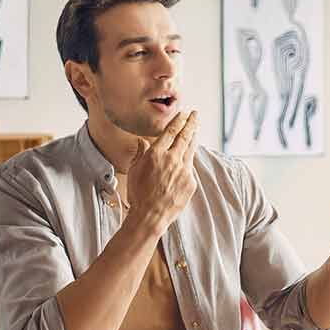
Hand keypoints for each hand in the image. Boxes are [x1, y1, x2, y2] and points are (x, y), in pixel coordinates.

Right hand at [126, 110, 198, 230]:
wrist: (150, 215)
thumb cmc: (138, 194)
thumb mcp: (134, 170)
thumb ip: (140, 153)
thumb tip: (141, 142)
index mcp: (156, 154)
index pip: (171, 132)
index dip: (179, 121)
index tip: (184, 114)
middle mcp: (172, 159)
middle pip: (185, 136)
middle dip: (191, 123)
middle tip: (195, 114)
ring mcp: (183, 170)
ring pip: (191, 149)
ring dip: (194, 137)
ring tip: (196, 129)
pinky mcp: (190, 182)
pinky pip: (190, 167)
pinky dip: (189, 159)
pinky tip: (190, 155)